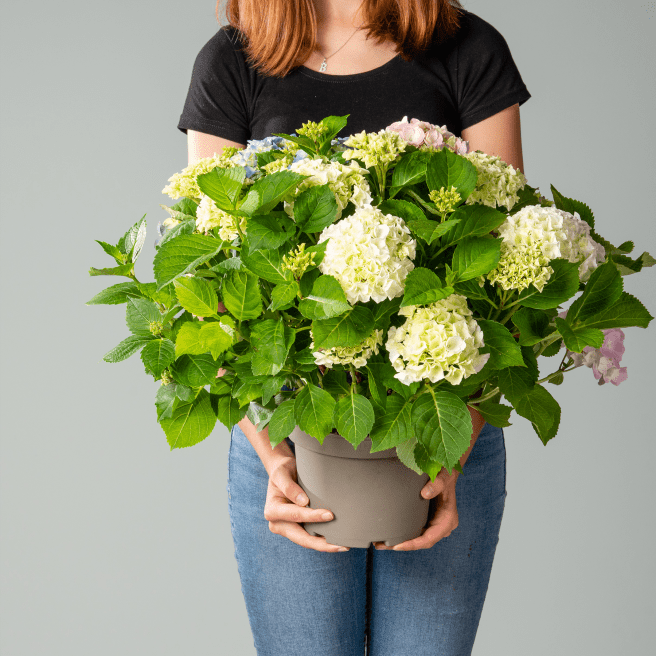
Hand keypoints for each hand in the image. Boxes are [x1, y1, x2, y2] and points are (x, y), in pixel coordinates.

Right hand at [263, 455, 350, 552]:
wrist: (283, 473)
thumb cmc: (283, 471)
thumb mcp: (281, 474)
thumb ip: (289, 487)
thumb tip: (303, 502)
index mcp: (272, 511)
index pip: (295, 515)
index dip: (312, 517)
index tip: (330, 515)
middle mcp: (278, 524)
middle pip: (301, 538)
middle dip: (321, 543)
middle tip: (342, 545)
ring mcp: (287, 529)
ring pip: (307, 542)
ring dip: (324, 545)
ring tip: (343, 546)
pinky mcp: (297, 529)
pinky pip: (310, 537)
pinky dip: (322, 540)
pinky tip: (337, 541)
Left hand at [373, 406, 485, 551]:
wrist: (446, 470)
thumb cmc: (445, 473)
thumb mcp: (443, 476)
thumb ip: (437, 483)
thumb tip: (426, 493)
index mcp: (447, 520)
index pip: (429, 539)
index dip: (413, 544)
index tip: (397, 546)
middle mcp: (441, 526)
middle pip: (420, 542)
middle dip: (401, 545)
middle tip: (381, 545)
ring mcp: (434, 524)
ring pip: (416, 538)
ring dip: (399, 542)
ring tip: (379, 543)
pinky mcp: (427, 520)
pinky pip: (415, 531)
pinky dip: (402, 534)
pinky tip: (388, 534)